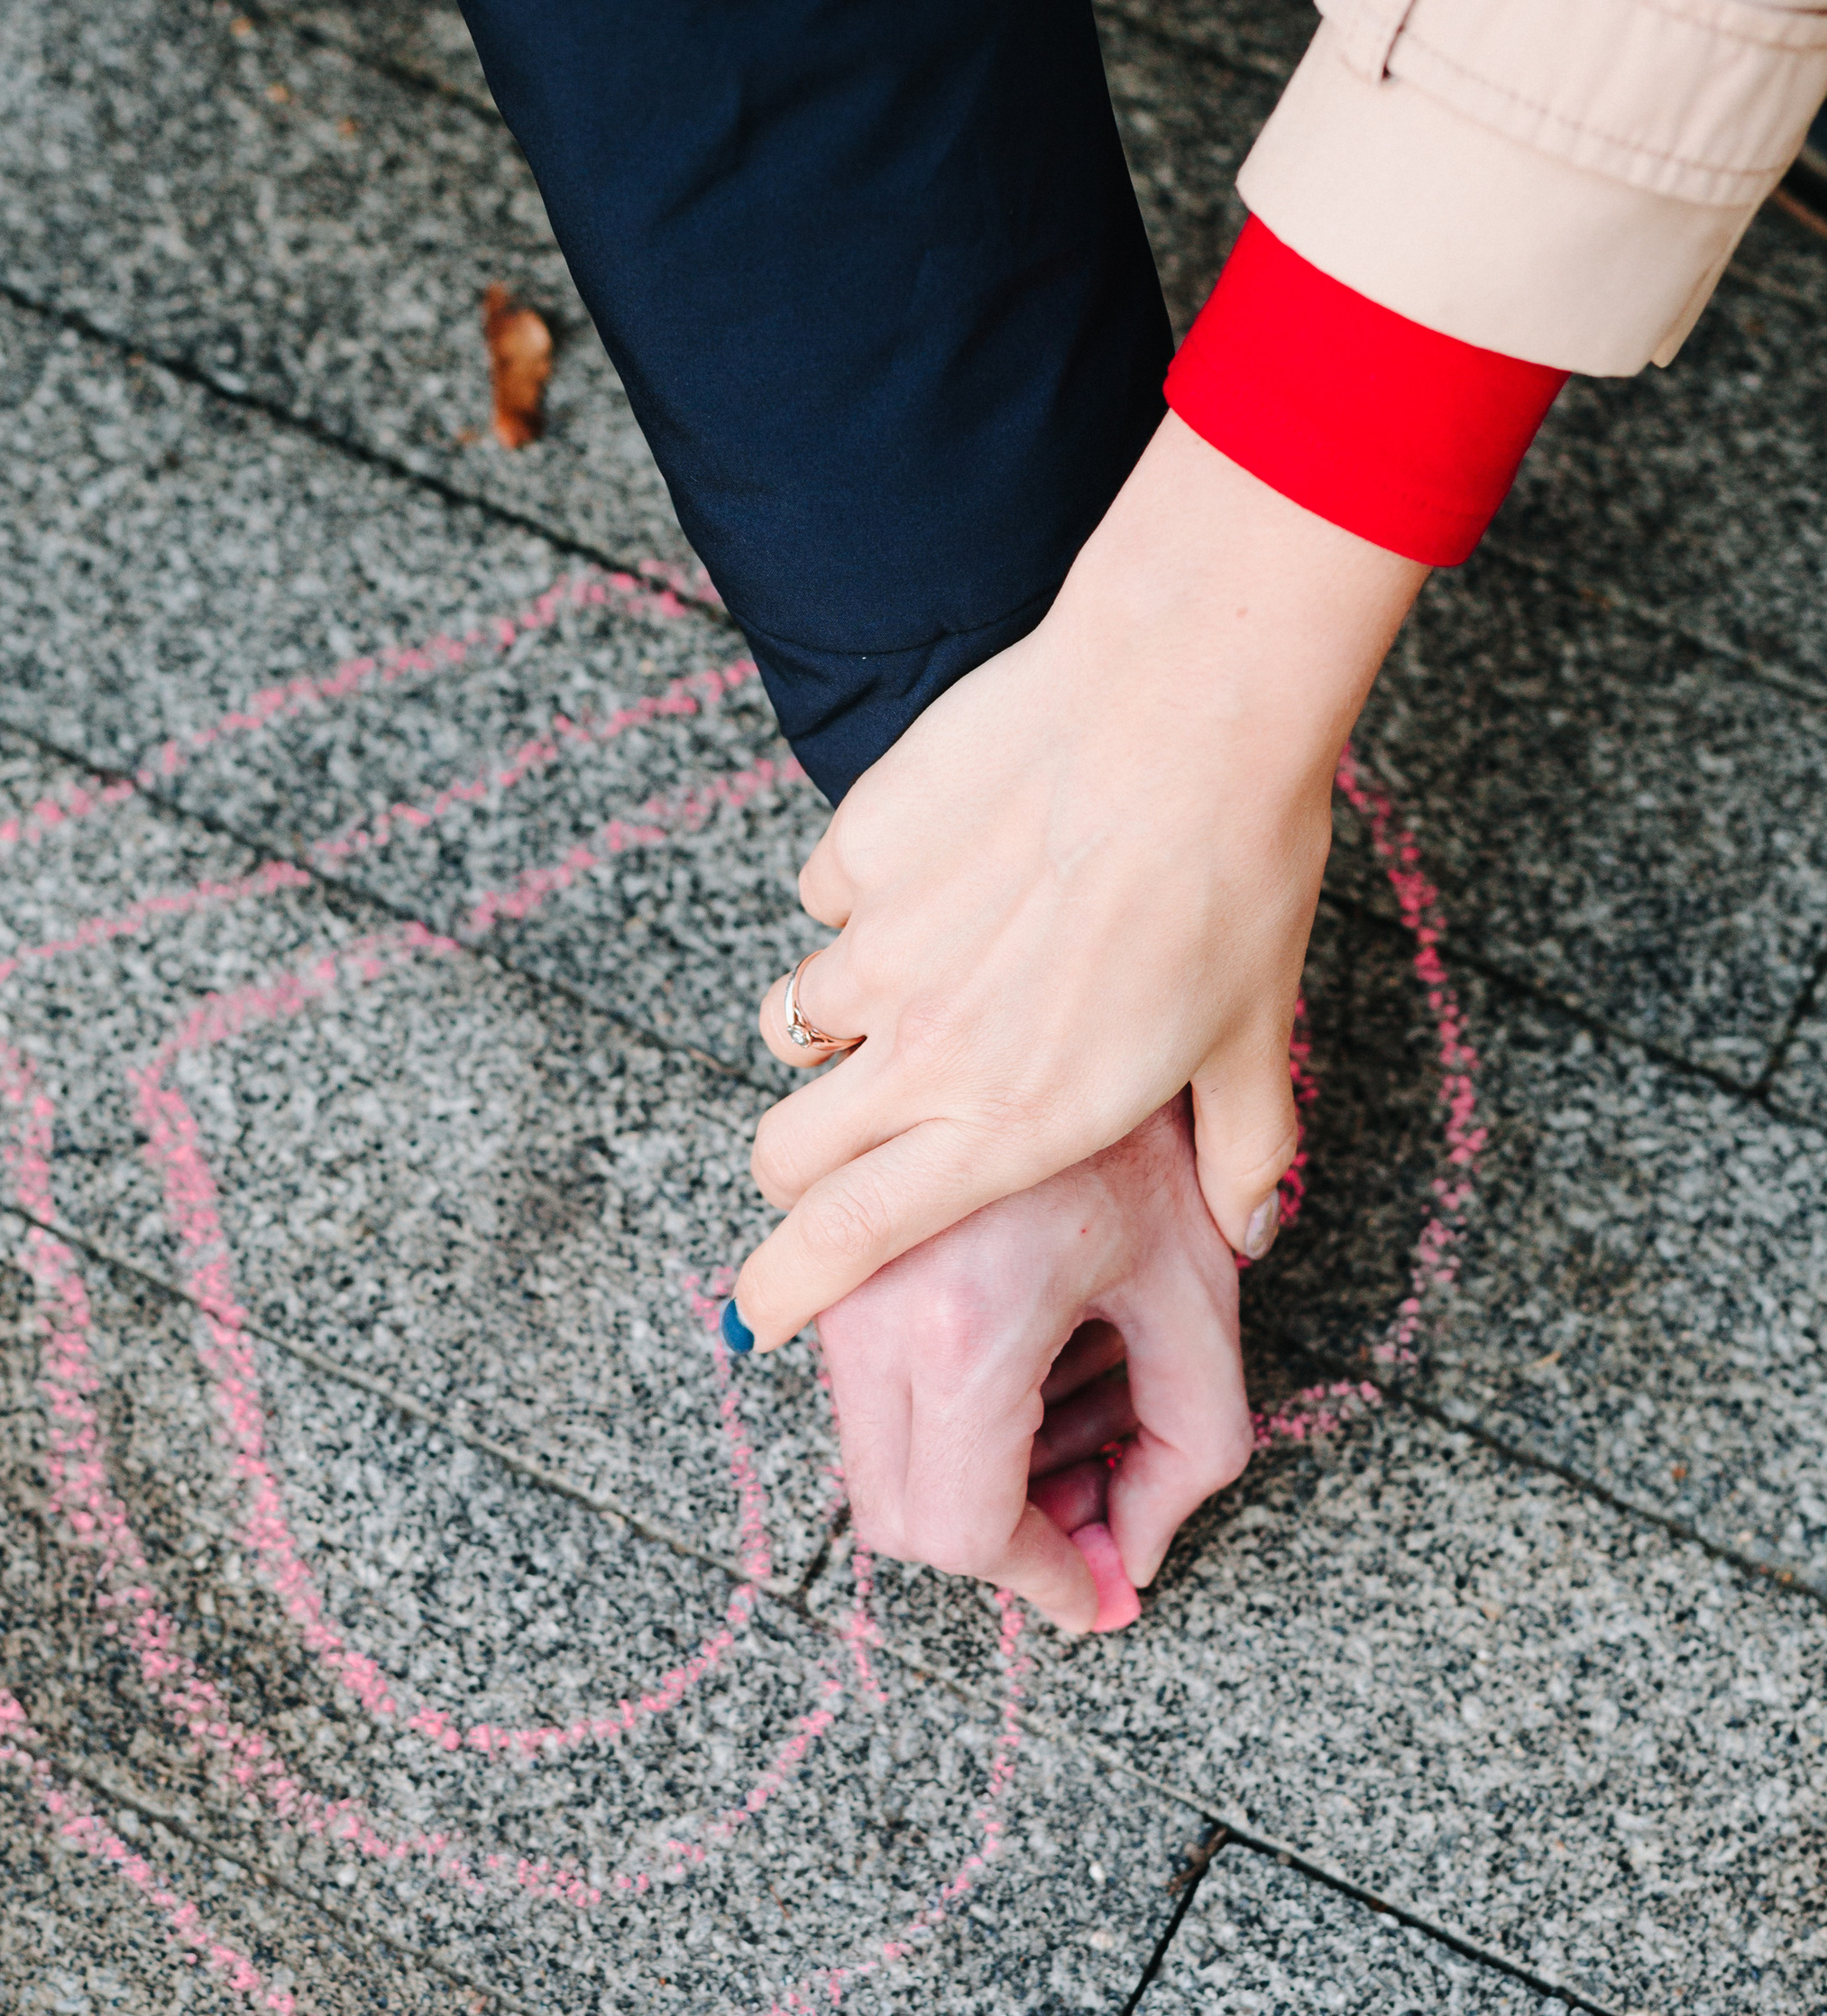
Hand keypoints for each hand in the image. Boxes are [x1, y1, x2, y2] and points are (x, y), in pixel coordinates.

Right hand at [733, 416, 1423, 1347]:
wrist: (1186, 702)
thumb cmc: (1235, 873)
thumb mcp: (1254, 1035)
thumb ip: (1243, 1152)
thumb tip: (1251, 1228)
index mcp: (1010, 1120)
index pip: (845, 1241)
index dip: (784, 1290)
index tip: (761, 1313)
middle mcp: (925, 1048)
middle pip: (785, 1152)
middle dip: (798, 1169)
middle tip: (847, 1142)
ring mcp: (879, 946)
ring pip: (797, 1022)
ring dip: (843, 1023)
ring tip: (929, 977)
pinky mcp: (860, 847)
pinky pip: (830, 898)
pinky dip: (868, 899)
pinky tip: (948, 861)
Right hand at [816, 1097, 1252, 1632]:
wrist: (1091, 918)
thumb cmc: (1156, 1090)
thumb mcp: (1202, 1281)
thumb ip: (1189, 1440)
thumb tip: (1136, 1549)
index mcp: (967, 1331)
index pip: (968, 1533)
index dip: (1045, 1583)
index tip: (1099, 1588)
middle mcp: (870, 1304)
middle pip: (896, 1509)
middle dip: (1007, 1529)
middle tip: (1098, 1491)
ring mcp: (831, 1260)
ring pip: (873, 1434)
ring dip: (975, 1448)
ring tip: (1085, 1375)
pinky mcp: (817, 1216)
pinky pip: (854, 1349)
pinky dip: (940, 1376)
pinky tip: (1036, 1313)